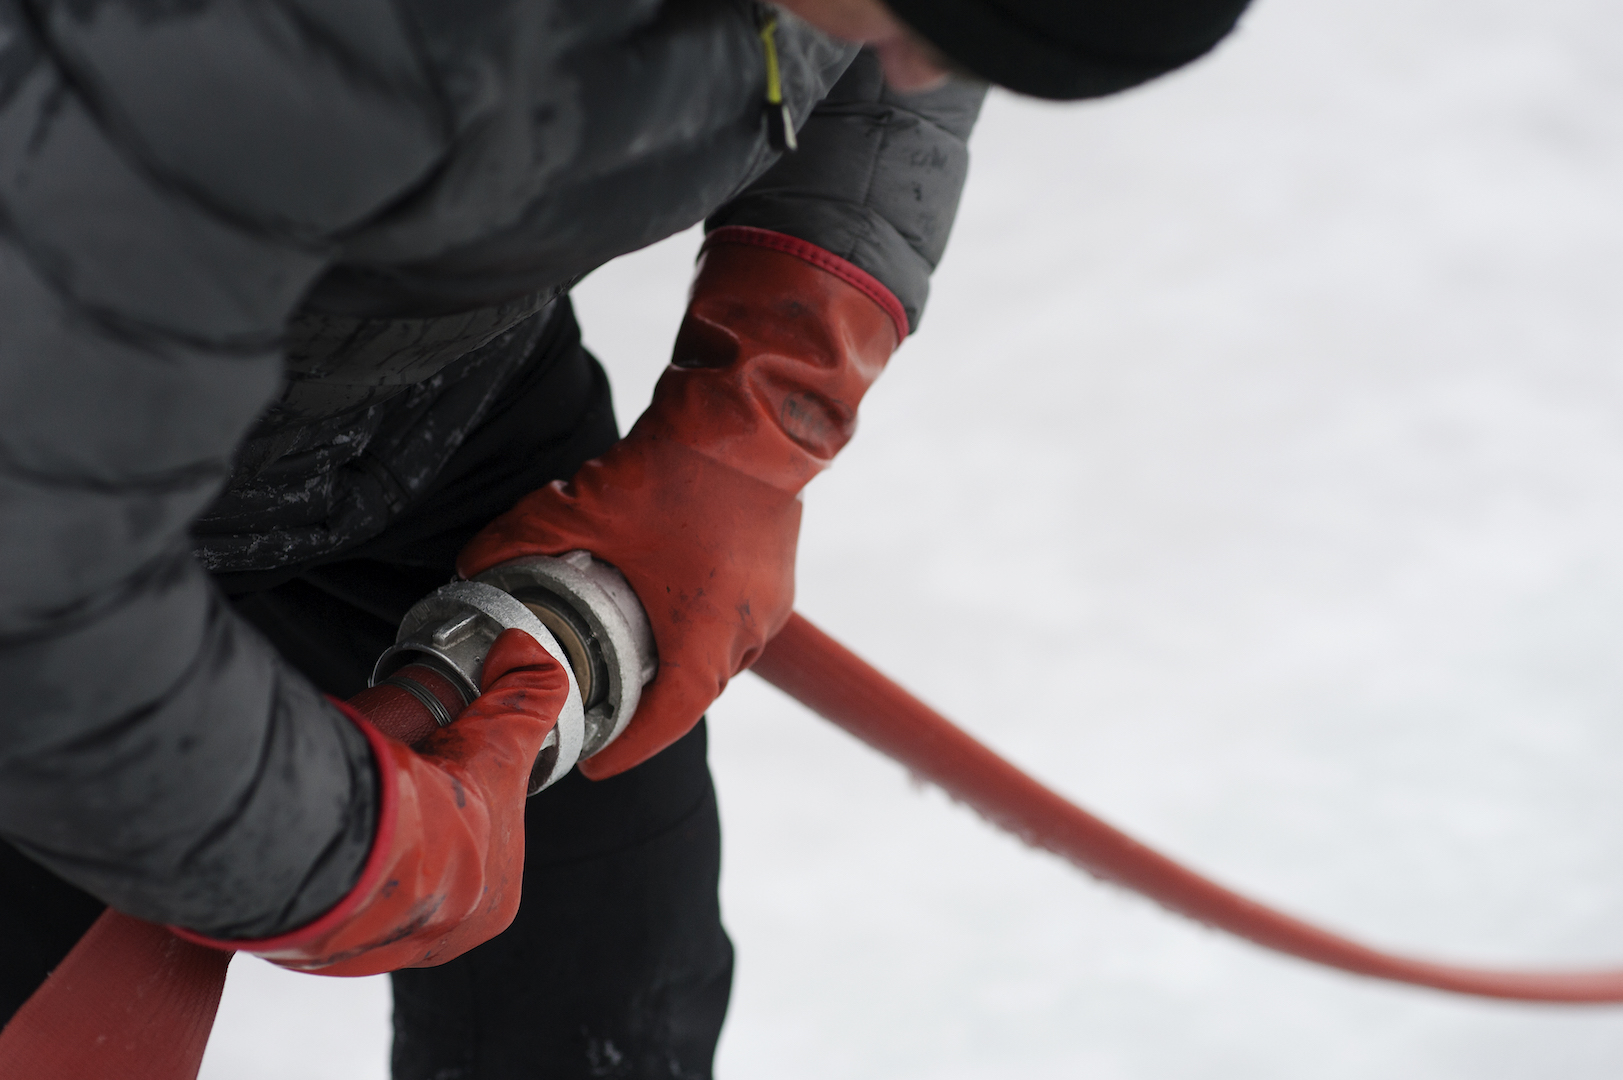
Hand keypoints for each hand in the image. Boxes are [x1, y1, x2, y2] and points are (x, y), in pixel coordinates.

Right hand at [175, 628, 568, 974]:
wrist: (358, 855)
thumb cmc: (434, 814)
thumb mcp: (503, 741)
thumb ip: (528, 694)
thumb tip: (525, 651)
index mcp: (493, 901)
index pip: (481, 843)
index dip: (461, 801)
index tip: (434, 772)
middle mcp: (442, 935)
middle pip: (429, 866)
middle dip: (413, 826)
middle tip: (387, 785)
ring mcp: (379, 946)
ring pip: (374, 886)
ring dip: (363, 852)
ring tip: (348, 808)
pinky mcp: (320, 948)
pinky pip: (322, 904)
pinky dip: (319, 872)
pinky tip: (313, 841)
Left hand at [457, 228, 904, 777]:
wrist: (755, 420)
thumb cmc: (682, 473)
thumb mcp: (584, 507)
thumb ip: (519, 538)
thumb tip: (472, 566)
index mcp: (704, 639)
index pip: (666, 722)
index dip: (625, 748)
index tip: (593, 761)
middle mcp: (746, 634)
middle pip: (693, 693)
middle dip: (649, 707)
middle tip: (603, 707)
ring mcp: (771, 606)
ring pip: (719, 659)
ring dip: (679, 664)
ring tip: (633, 657)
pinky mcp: (778, 577)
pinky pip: (738, 625)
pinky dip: (704, 629)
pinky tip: (671, 606)